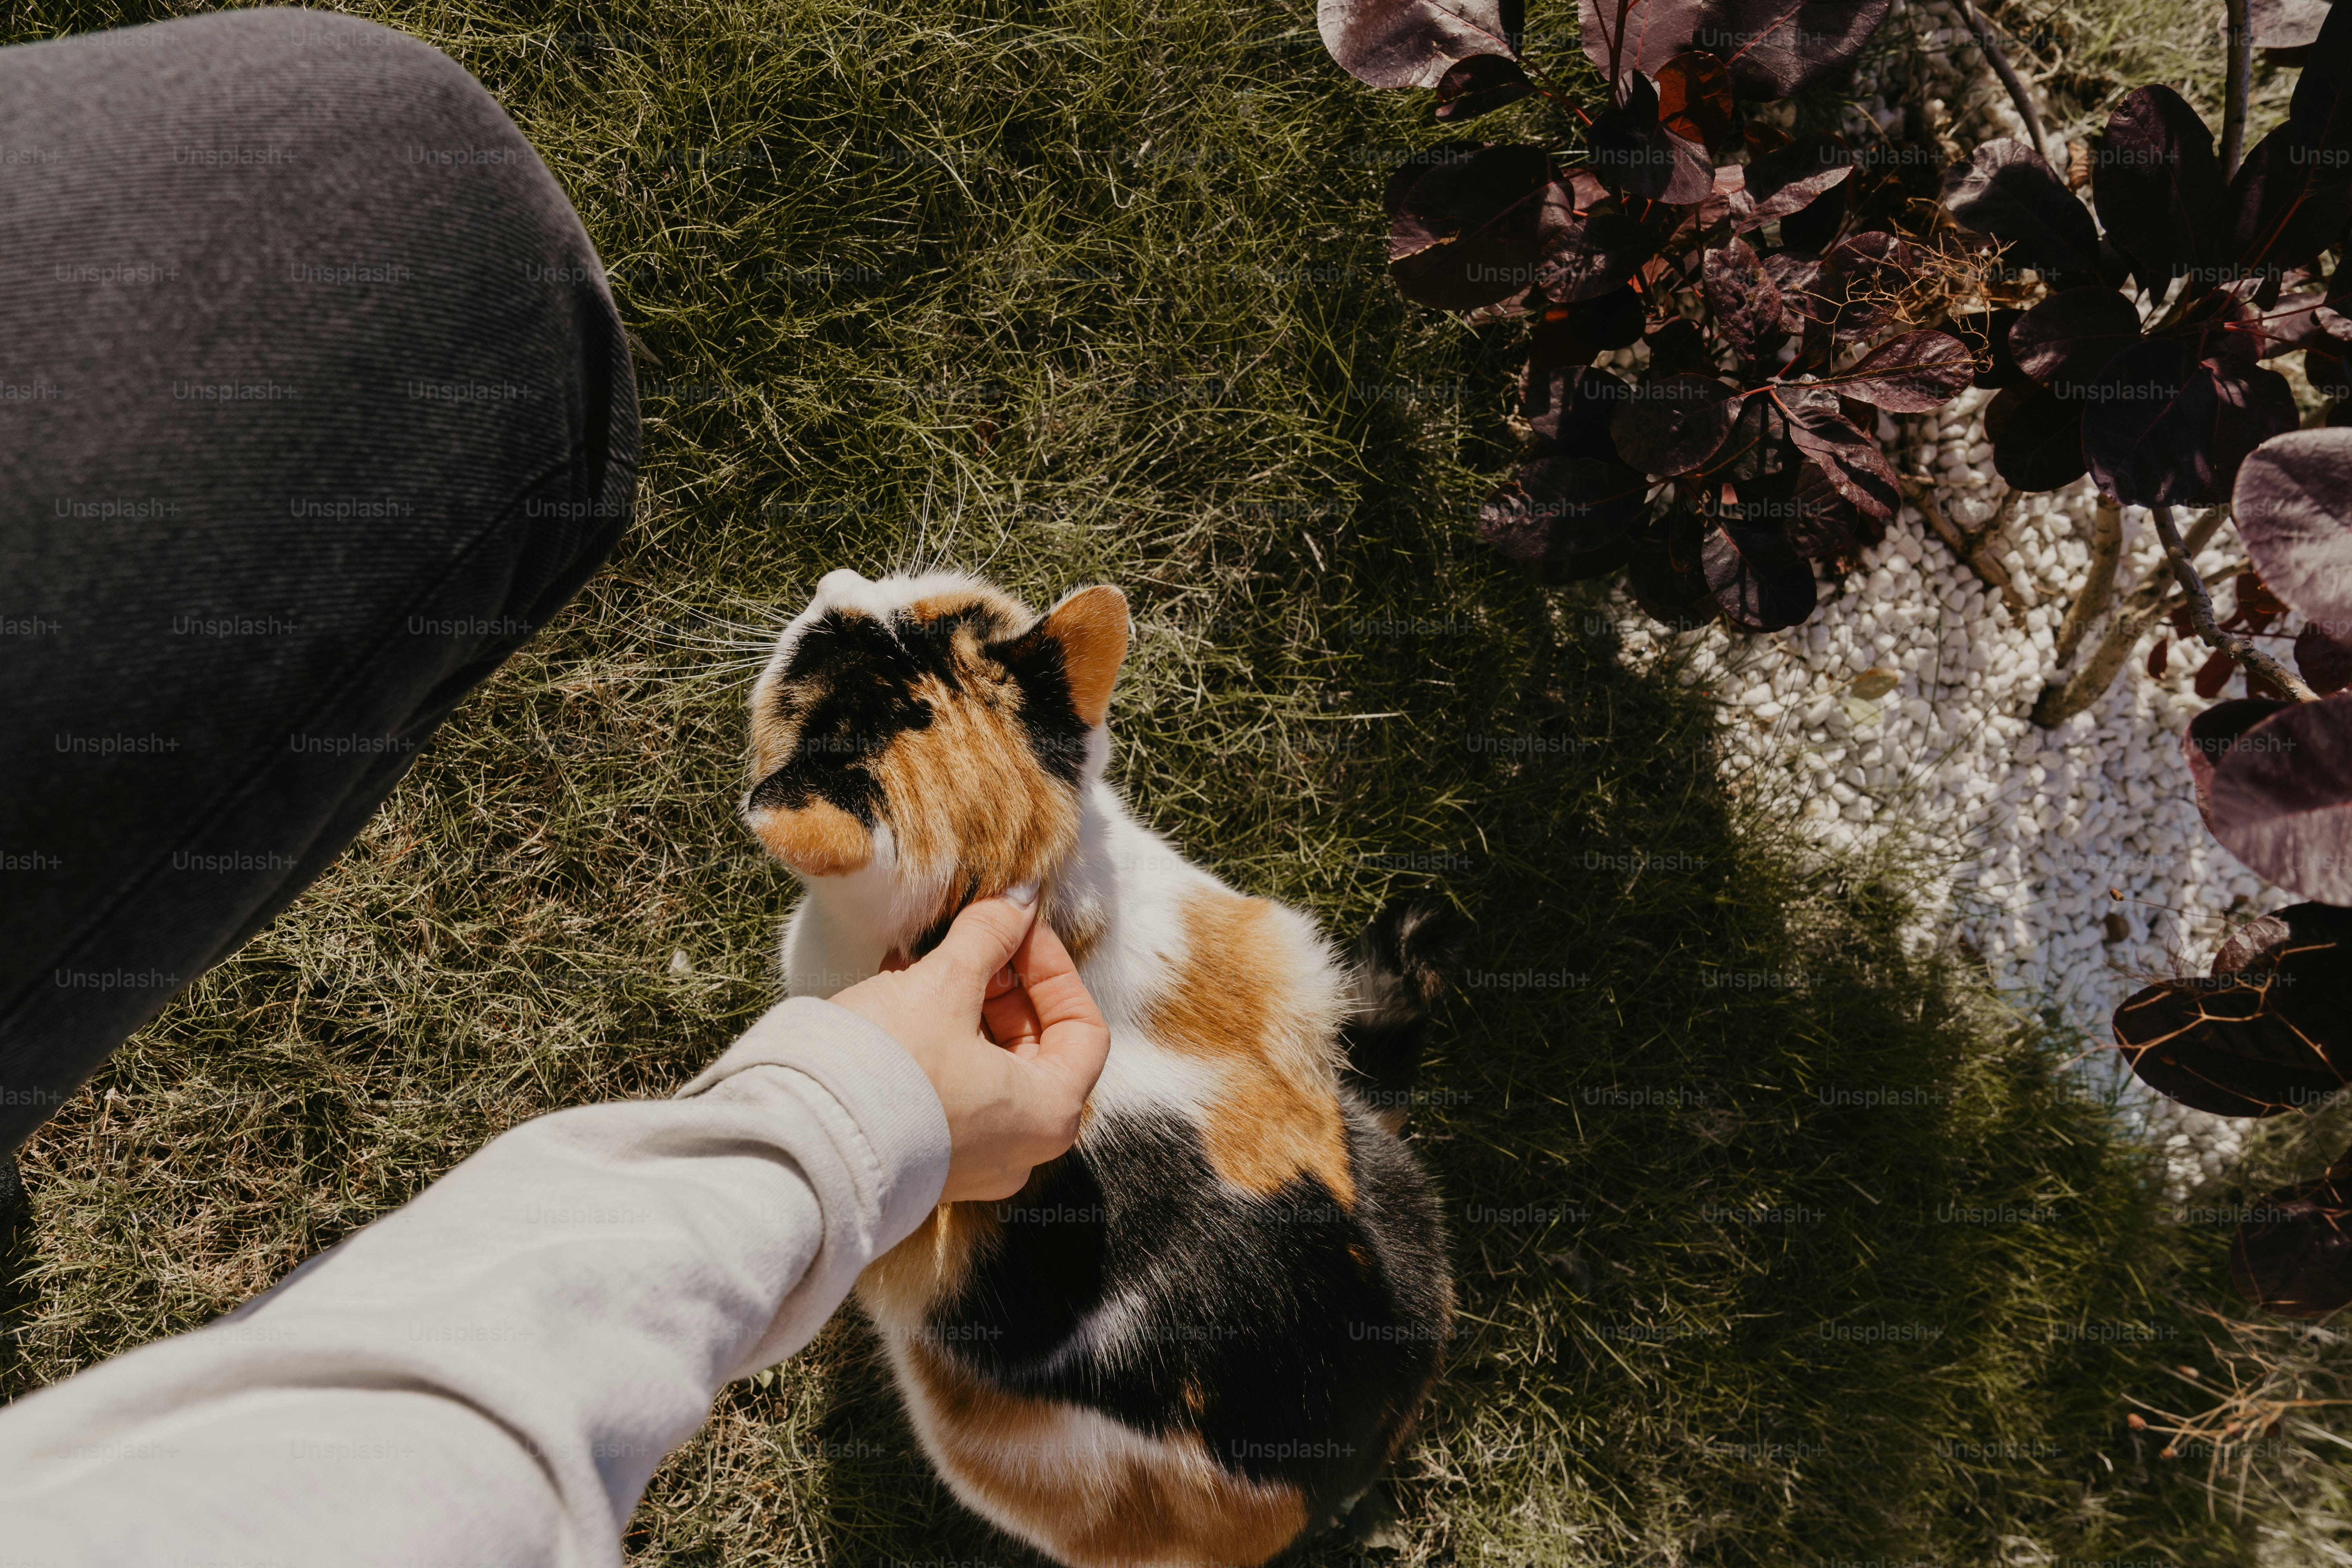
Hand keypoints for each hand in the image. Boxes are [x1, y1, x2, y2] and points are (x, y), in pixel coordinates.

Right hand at [828, 890, 1110, 1202]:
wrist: (802, 1143)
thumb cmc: (887, 1072)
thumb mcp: (943, 987)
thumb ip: (988, 937)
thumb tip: (1019, 900)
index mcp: (1048, 1113)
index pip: (1083, 1030)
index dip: (1053, 970)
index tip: (1015, 931)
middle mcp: (1020, 1148)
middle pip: (1035, 1047)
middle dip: (1002, 986)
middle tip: (971, 941)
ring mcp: (973, 1159)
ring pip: (987, 1065)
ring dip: (962, 1006)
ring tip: (923, 962)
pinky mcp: (926, 1158)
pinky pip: (949, 1087)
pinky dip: (934, 1039)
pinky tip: (898, 994)